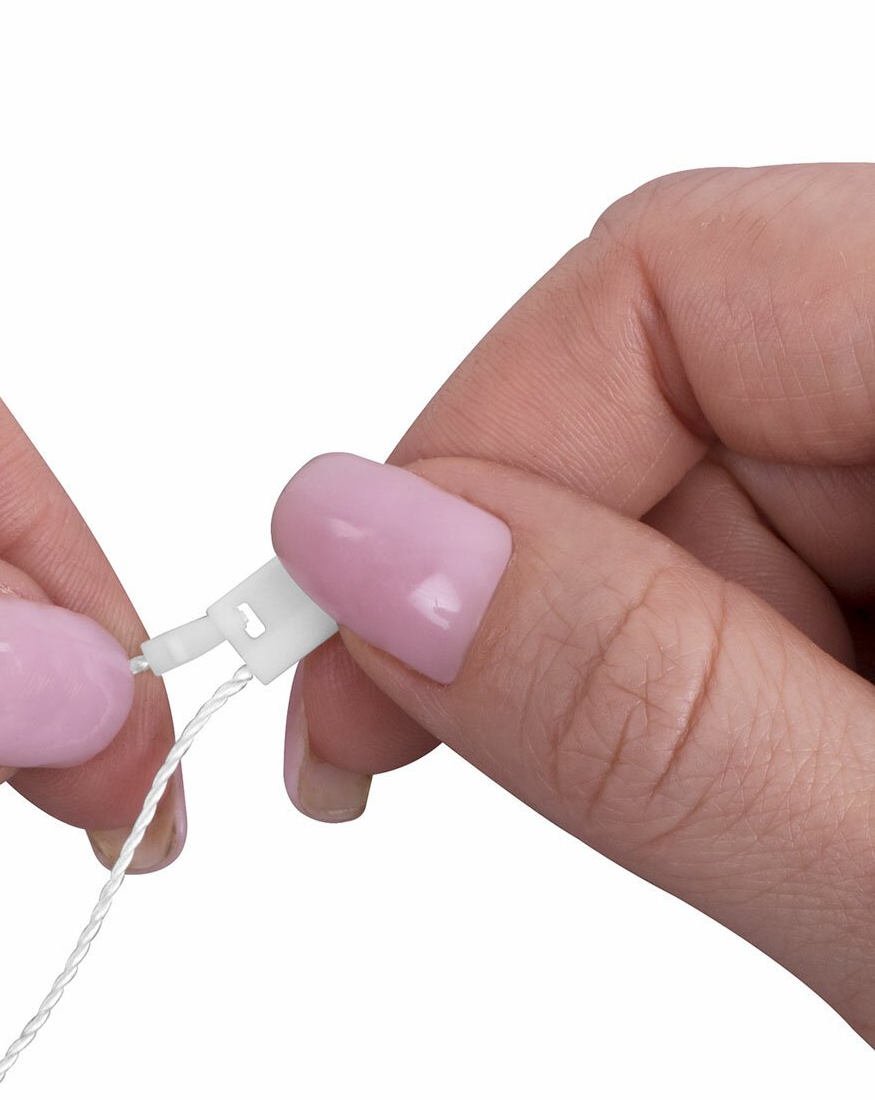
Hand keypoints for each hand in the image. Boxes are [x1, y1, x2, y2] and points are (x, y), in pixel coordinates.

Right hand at [274, 164, 874, 1038]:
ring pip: (683, 477)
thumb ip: (641, 707)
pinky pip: (745, 543)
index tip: (354, 662)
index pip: (665, 282)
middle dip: (518, 587)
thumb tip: (356, 547)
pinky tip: (734, 771)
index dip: (467, 458)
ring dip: (608, 652)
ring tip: (692, 817)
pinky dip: (674, 665)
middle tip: (413, 759)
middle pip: (659, 382)